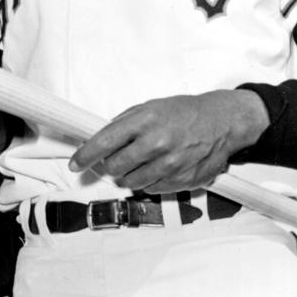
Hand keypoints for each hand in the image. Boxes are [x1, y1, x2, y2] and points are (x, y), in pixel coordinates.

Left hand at [68, 89, 269, 192]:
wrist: (221, 122)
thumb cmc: (183, 113)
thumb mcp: (150, 107)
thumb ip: (123, 124)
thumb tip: (97, 139)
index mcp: (144, 120)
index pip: (104, 142)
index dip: (85, 155)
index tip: (75, 164)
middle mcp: (156, 143)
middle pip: (114, 166)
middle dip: (109, 165)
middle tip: (115, 159)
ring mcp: (170, 164)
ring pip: (130, 182)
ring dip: (127, 176)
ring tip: (137, 163)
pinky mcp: (182, 180)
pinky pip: (151, 189)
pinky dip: (147, 182)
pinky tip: (156, 169)